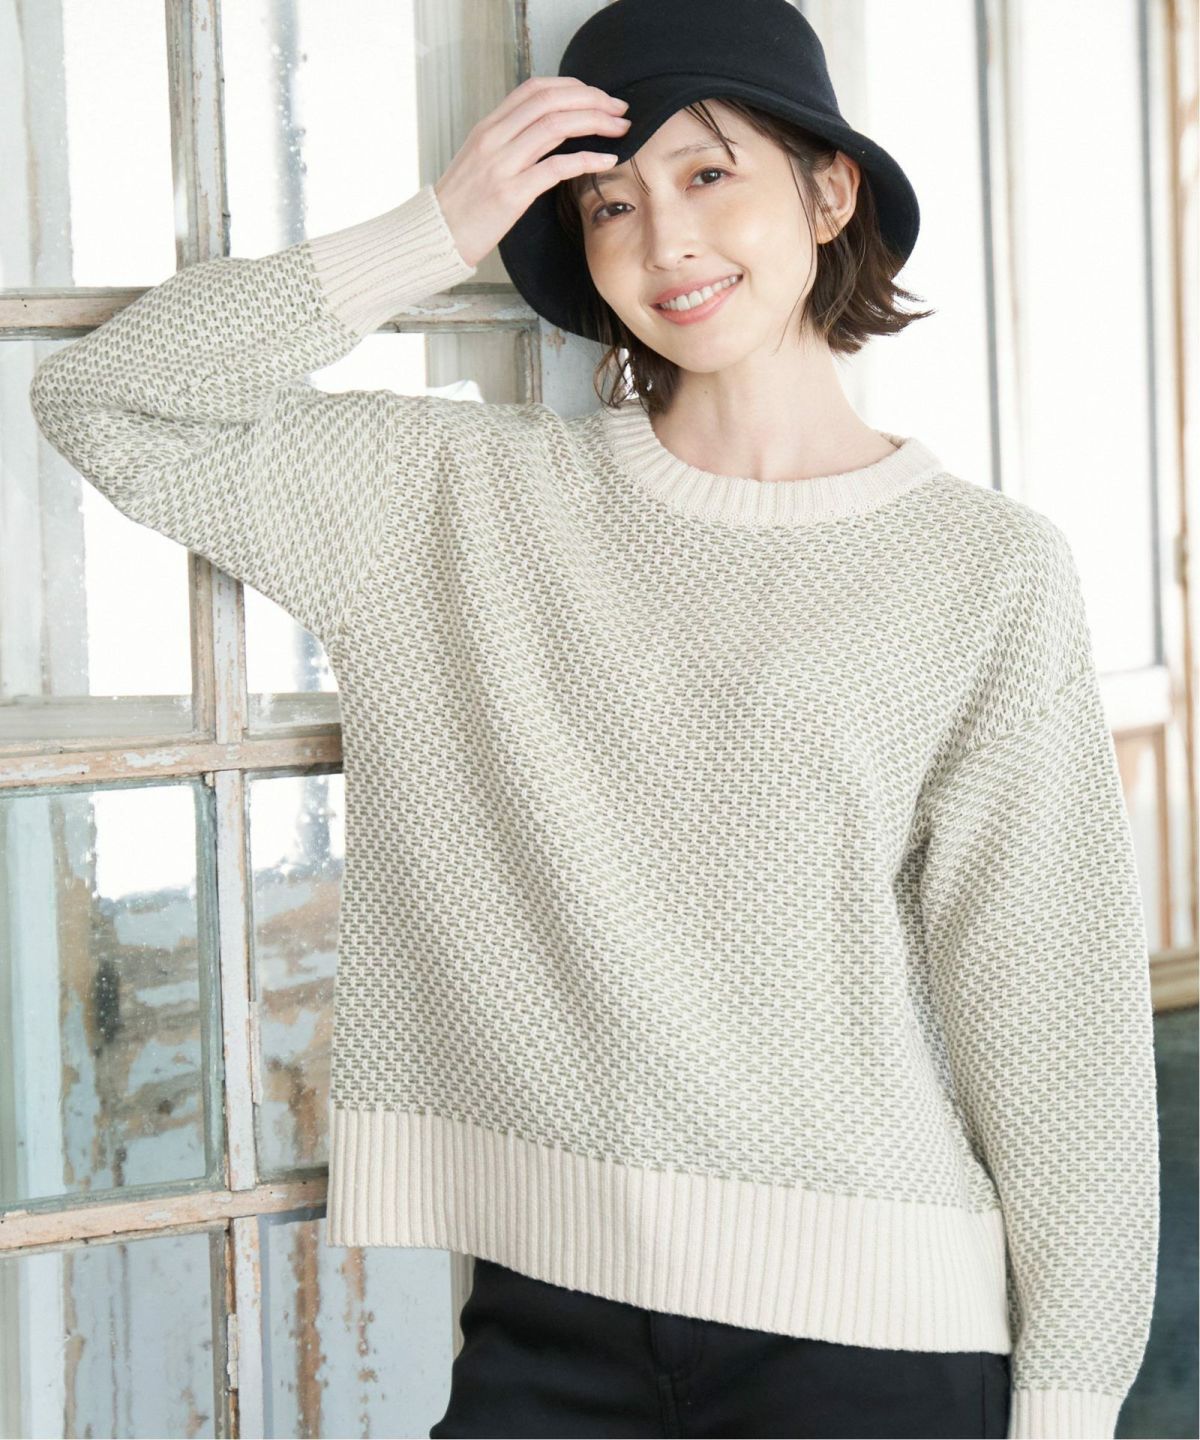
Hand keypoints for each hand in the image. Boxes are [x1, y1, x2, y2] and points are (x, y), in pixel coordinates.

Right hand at [434, 76, 630, 269]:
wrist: (436, 236)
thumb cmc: (463, 204)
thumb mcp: (480, 160)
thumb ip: (508, 141)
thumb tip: (544, 130)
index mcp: (488, 126)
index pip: (535, 89)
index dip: (573, 87)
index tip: (598, 97)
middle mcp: (494, 138)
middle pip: (551, 101)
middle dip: (593, 100)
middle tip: (620, 109)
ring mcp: (502, 164)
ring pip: (556, 126)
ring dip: (596, 123)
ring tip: (621, 129)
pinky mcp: (511, 194)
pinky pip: (556, 167)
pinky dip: (587, 159)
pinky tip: (607, 160)